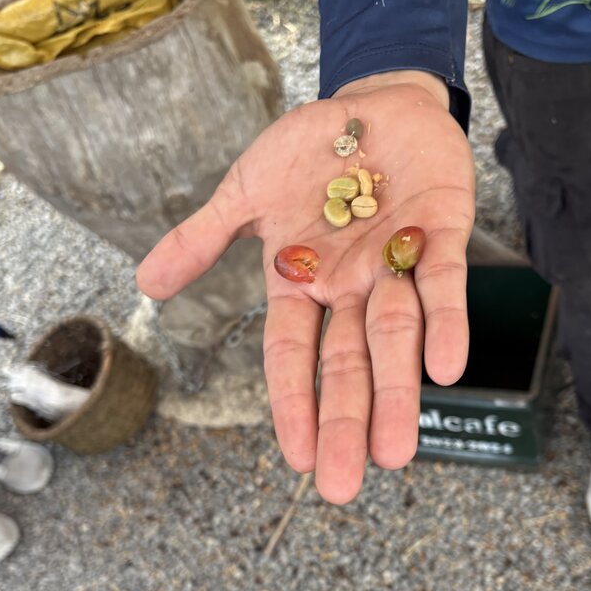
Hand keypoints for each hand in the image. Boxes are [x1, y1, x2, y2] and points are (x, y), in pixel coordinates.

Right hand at [136, 71, 474, 503]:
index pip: (293, 356)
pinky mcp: (441, 235)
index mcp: (301, 284)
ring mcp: (395, 265)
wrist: (374, 104)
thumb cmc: (309, 154)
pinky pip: (444, 285)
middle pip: (347, 364)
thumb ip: (203, 238)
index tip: (300, 460)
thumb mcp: (247, 192)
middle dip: (348, 422)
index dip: (295, 405)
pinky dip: (446, 323)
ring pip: (396, 339)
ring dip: (397, 393)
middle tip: (344, 486)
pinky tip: (446, 369)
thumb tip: (145, 283)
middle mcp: (349, 288)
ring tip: (394, 453)